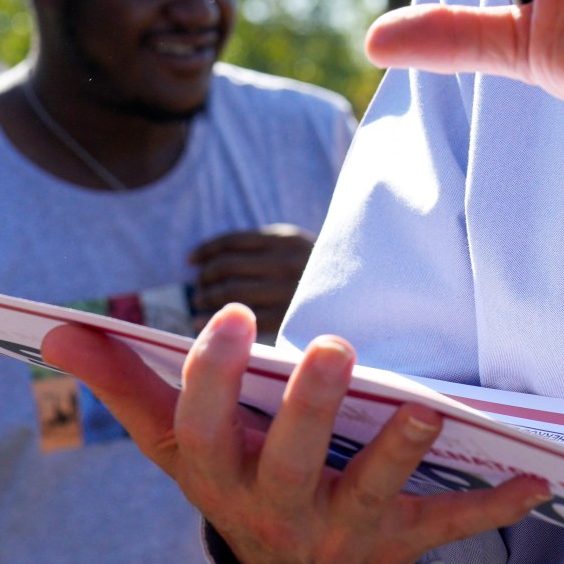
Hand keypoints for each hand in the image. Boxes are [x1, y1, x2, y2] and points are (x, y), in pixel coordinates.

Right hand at [42, 308, 547, 563]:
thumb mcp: (176, 447)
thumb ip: (124, 385)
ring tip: (427, 406)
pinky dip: (493, 504)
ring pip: (371, 494)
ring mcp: (341, 532)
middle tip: (331, 346)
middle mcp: (276, 510)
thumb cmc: (233, 482)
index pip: (202, 429)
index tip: (228, 317)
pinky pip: (449, 525)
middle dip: (308, 408)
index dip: (211, 378)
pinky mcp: (400, 543)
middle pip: (288, 461)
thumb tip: (54, 328)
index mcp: (220, 476)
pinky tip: (535, 478)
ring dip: (400, 453)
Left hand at [190, 225, 316, 333]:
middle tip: (197, 288)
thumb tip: (215, 258)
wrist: (372, 298)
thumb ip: (269, 251)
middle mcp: (288, 261)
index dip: (207, 249)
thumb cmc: (326, 280)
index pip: (235, 241)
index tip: (191, 259)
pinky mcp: (289, 319)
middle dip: (206, 277)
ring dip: (206, 297)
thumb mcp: (302, 251)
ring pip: (230, 292)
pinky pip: (241, 319)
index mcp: (288, 239)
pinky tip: (198, 323)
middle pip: (228, 266)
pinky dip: (211, 320)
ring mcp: (289, 291)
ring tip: (198, 304)